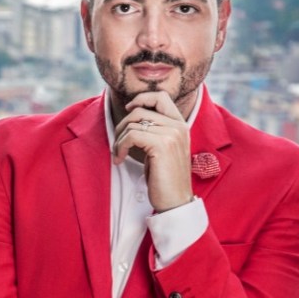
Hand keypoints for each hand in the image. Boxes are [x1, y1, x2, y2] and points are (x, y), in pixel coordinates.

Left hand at [111, 91, 191, 212]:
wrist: (175, 201)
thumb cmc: (164, 178)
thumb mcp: (161, 149)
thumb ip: (154, 131)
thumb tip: (131, 116)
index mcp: (180, 124)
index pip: (161, 96)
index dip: (141, 98)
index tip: (128, 110)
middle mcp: (178, 126)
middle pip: (140, 110)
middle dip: (122, 126)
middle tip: (118, 144)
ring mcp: (172, 134)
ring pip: (133, 124)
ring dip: (119, 140)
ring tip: (118, 154)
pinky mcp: (161, 145)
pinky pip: (131, 136)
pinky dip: (120, 147)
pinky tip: (119, 160)